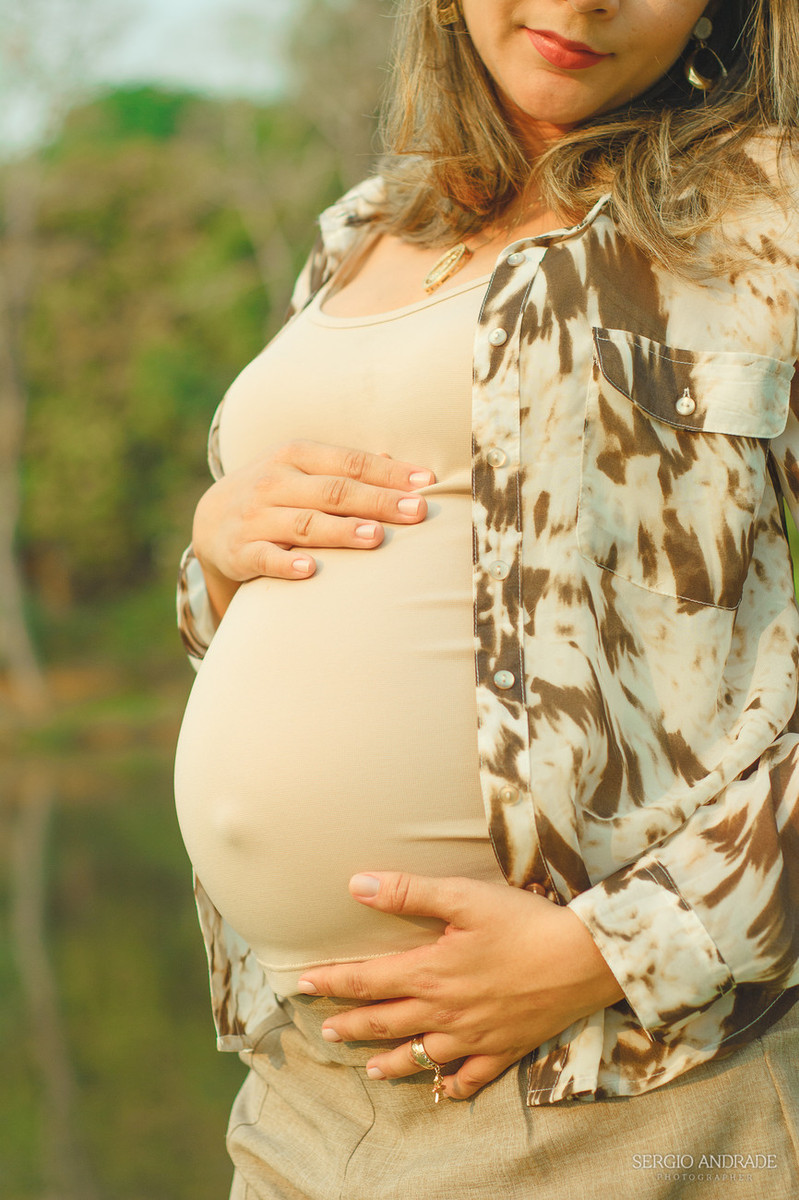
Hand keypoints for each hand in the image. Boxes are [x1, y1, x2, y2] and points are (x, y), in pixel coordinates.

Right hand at [192, 440, 434, 619]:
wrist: (209, 519)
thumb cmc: (275, 492)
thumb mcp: (302, 469)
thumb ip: (345, 467)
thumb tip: (394, 460)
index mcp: (295, 455)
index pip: (350, 463)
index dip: (389, 473)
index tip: (426, 483)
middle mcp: (274, 482)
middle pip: (333, 491)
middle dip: (377, 501)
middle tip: (416, 512)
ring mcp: (256, 517)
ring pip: (304, 523)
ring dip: (340, 530)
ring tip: (376, 537)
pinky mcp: (240, 550)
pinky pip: (264, 557)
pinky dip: (285, 563)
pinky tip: (308, 570)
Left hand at [297, 872, 624, 1100]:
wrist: (584, 959)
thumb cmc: (523, 922)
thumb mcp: (464, 897)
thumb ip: (409, 892)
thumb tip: (357, 885)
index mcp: (430, 973)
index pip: (366, 981)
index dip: (331, 983)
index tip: (301, 985)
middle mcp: (445, 1012)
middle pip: (385, 1023)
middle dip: (351, 1025)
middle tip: (324, 1030)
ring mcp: (475, 1036)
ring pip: (421, 1056)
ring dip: (390, 1063)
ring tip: (369, 1068)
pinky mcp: (505, 1048)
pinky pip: (472, 1076)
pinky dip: (453, 1084)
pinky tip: (443, 1087)